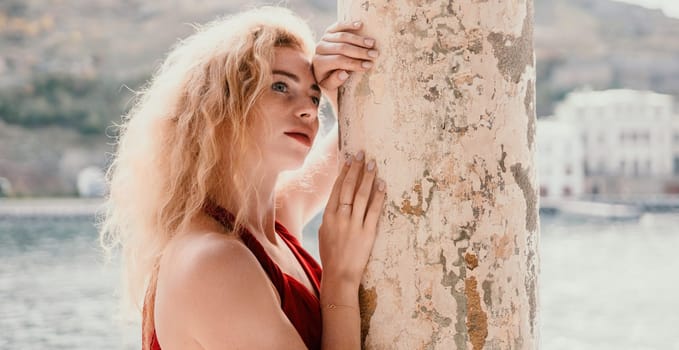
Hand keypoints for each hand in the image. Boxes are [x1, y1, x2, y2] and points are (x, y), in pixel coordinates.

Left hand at [312, 21, 378, 98]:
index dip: (355, 63)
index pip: (340, 61)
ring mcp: (324, 38)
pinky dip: (350, 24)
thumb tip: (344, 73)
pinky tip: (360, 24)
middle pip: (342, 48)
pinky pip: (339, 26)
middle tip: (374, 54)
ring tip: (372, 43)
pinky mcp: (328, 31)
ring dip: (359, 39)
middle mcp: (319, 49)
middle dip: (360, 52)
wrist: (322, 69)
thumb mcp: (330, 86)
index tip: (369, 65)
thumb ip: (335, 81)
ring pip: (343, 36)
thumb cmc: (330, 79)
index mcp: (319, 63)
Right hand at [319, 151, 386, 288]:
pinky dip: (378, 196)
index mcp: (327, 217)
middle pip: (348, 187)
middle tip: (362, 154)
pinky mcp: (367, 233)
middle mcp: (340, 218)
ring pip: (361, 195)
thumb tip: (340, 200)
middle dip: (355, 168)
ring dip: (368, 177)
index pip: (337, 189)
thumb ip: (331, 216)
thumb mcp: (324, 233)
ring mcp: (354, 225)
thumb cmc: (331, 255)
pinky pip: (374, 210)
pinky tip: (382, 185)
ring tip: (373, 164)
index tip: (349, 159)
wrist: (339, 276)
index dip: (344, 172)